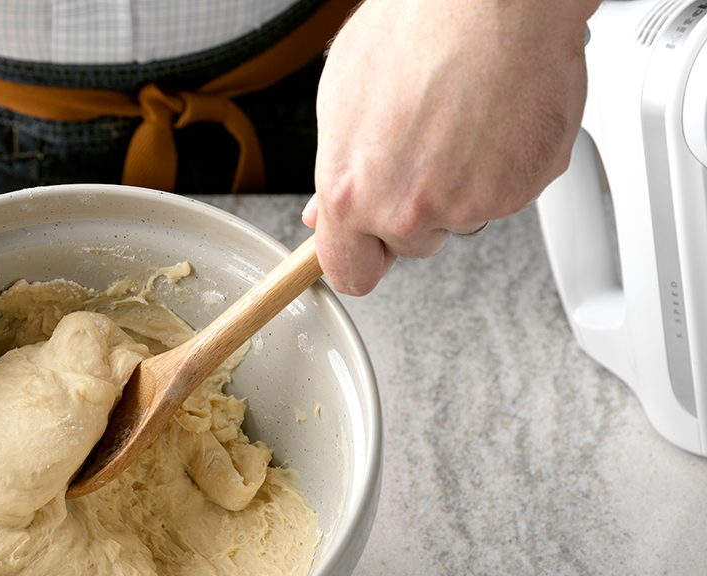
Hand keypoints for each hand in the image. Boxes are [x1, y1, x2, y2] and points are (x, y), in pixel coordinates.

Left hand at [303, 0, 596, 294]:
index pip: (351, 274)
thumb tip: (326, 214)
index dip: (360, 257)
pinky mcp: (523, 189)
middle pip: (411, 245)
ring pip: (461, 217)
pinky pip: (507, 193)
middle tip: (423, 148)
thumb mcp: (342, 99)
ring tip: (459, 119)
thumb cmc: (416, 28)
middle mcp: (408, 210)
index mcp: (353, 194)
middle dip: (414, 209)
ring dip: (461, 184)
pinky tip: (492, 117)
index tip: (367, 249)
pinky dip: (504, 165)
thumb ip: (337, 171)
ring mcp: (470, 204)